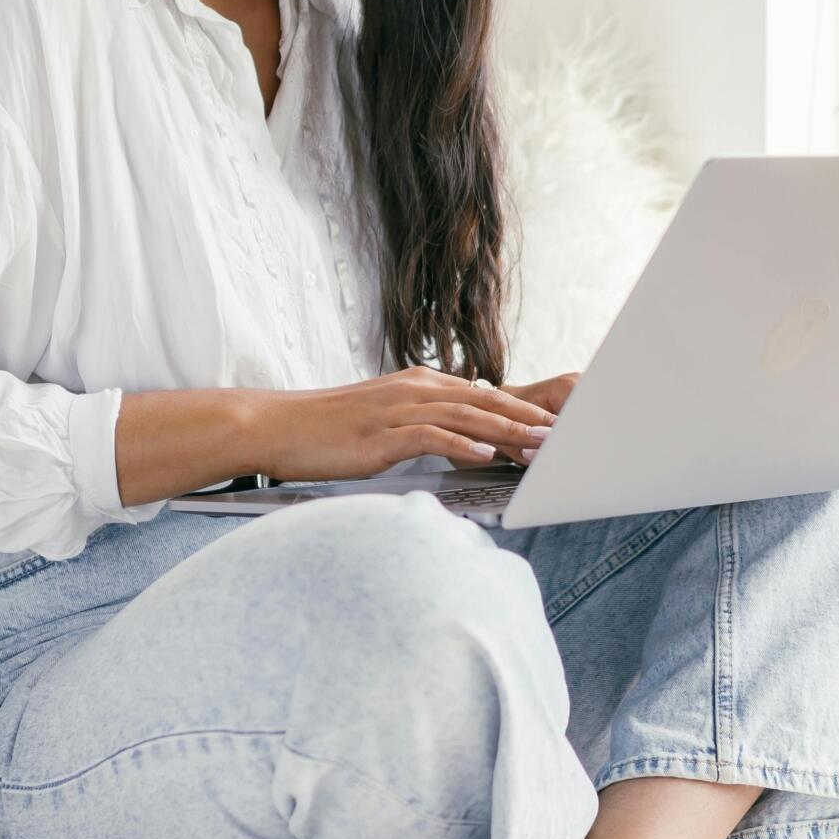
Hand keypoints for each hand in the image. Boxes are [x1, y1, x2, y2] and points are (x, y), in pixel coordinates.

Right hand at [250, 365, 564, 483]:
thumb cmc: (327, 430)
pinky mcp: (379, 435)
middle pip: (482, 400)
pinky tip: (485, 454)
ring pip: (464, 415)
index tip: (553, 425)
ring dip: (506, 431)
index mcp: (415, 384)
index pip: (480, 394)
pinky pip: (428, 436)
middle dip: (526, 417)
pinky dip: (461, 443)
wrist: (275, 426)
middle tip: (562, 434)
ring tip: (539, 446)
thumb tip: (462, 436)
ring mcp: (395, 410)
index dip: (520, 408)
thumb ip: (421, 422)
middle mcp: (411, 390)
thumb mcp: (382, 418)